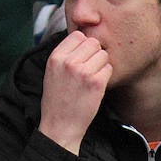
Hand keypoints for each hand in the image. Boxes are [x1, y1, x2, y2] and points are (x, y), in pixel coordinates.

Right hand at [38, 30, 110, 154]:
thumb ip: (65, 54)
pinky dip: (106, 76)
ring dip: (101, 65)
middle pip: (93, 42)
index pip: (77, 35)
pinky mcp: (96, 83)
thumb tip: (83, 38)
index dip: (83, 44)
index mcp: (56, 57)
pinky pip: (109, 69)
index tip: (82, 56)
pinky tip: (96, 85)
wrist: (60, 125)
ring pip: (103, 55)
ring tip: (92, 77)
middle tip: (89, 67)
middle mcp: (68, 61)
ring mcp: (83, 72)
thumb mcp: (52, 70)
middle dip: (94, 53)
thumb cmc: (57, 98)